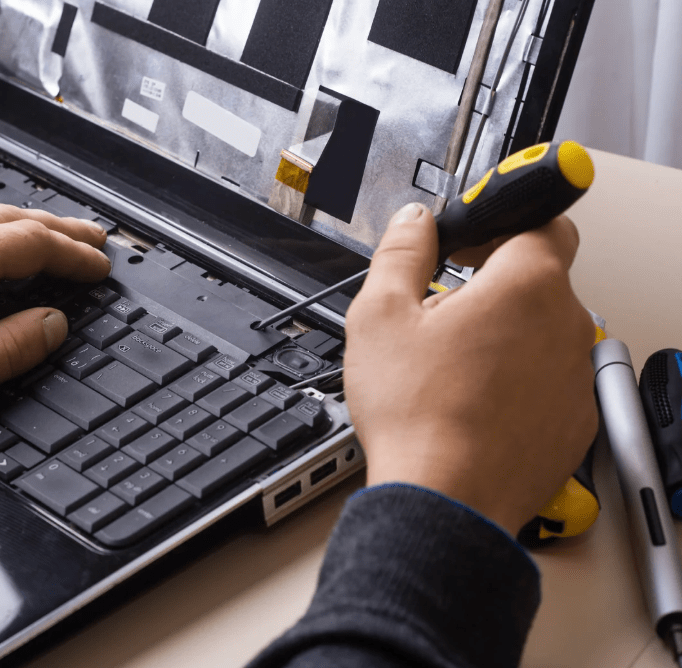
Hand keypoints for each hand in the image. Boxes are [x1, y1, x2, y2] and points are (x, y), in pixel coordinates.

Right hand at [343, 203, 597, 534]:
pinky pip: (548, 380)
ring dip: (505, 333)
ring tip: (450, 364)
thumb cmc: (417, 415)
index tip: (473, 238)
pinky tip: (471, 399)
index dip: (503, 221)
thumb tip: (414, 222)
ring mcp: (575, 377)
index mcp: (526, 286)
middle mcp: (567, 325)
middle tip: (442, 306)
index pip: (543, 221)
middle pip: (539, 279)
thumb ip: (401, 253)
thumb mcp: (380, 315)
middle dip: (494, 282)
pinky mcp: (575, 421)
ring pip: (543, 332)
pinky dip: (517, 380)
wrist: (445, 501)